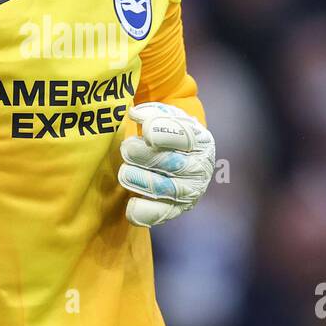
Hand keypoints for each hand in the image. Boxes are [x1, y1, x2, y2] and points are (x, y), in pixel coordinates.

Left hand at [117, 101, 215, 226]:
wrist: (175, 160)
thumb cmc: (167, 135)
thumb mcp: (164, 118)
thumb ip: (152, 112)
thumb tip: (136, 114)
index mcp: (200, 140)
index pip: (184, 136)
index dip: (162, 132)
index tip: (144, 131)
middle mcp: (199, 167)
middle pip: (173, 163)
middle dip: (145, 155)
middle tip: (127, 148)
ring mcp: (189, 191)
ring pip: (165, 188)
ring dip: (141, 180)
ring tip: (125, 173)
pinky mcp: (175, 209)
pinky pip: (160, 213)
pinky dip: (144, 211)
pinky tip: (131, 203)